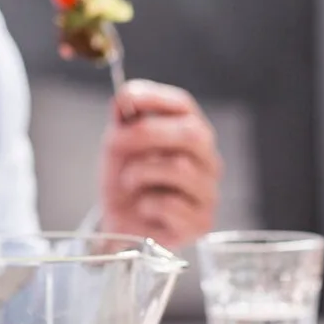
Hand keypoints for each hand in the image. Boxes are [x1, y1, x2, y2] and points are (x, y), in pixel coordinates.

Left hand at [101, 80, 221, 248]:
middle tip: (115, 143)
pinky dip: (146, 204)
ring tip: (129, 182)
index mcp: (190, 134)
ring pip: (180, 168)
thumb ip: (122, 122)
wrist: (122, 226)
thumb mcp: (118, 148)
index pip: (183, 105)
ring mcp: (208, 192)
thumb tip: (125, 98)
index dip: (156, 98)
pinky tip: (143, 208)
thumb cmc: (127, 183)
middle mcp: (208, 160)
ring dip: (141, 172)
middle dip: (147, 134)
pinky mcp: (201, 222)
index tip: (127, 98)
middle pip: (192, 134)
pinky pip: (172, 204)